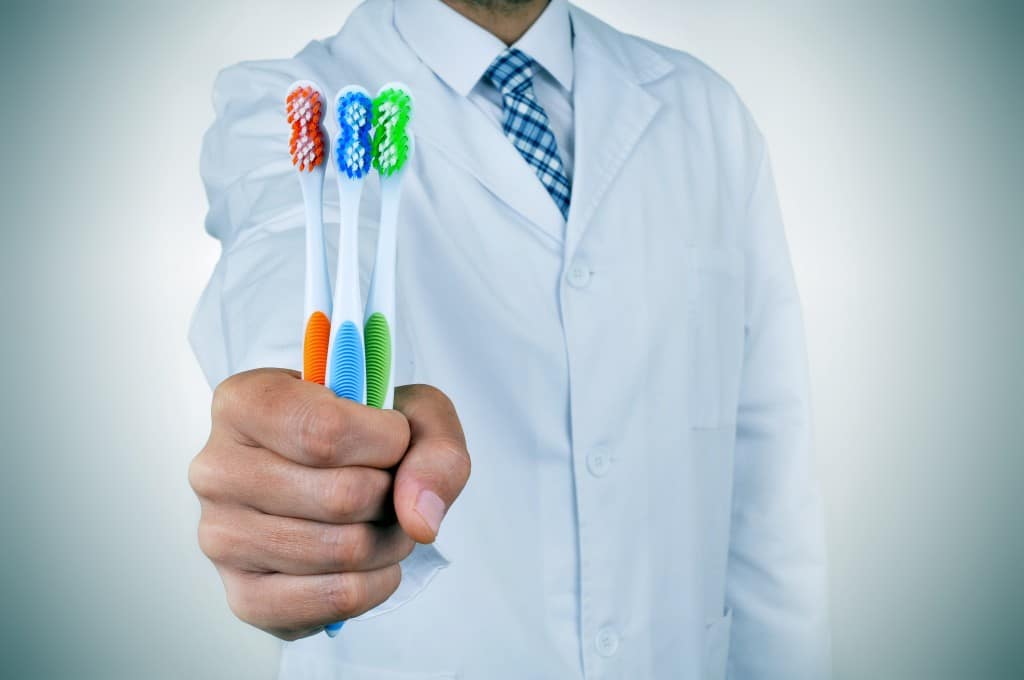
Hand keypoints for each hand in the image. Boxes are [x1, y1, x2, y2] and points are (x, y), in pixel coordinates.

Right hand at [188, 369, 469, 639]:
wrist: (342, 476)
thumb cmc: (368, 434)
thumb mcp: (414, 413)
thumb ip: (435, 447)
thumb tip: (419, 518)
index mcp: (243, 404)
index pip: (324, 432)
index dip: (385, 441)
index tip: (394, 438)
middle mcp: (217, 470)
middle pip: (341, 496)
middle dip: (393, 496)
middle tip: (390, 485)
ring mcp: (222, 538)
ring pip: (344, 551)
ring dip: (391, 539)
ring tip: (382, 519)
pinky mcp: (244, 596)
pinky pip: (336, 599)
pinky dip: (376, 582)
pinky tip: (368, 559)